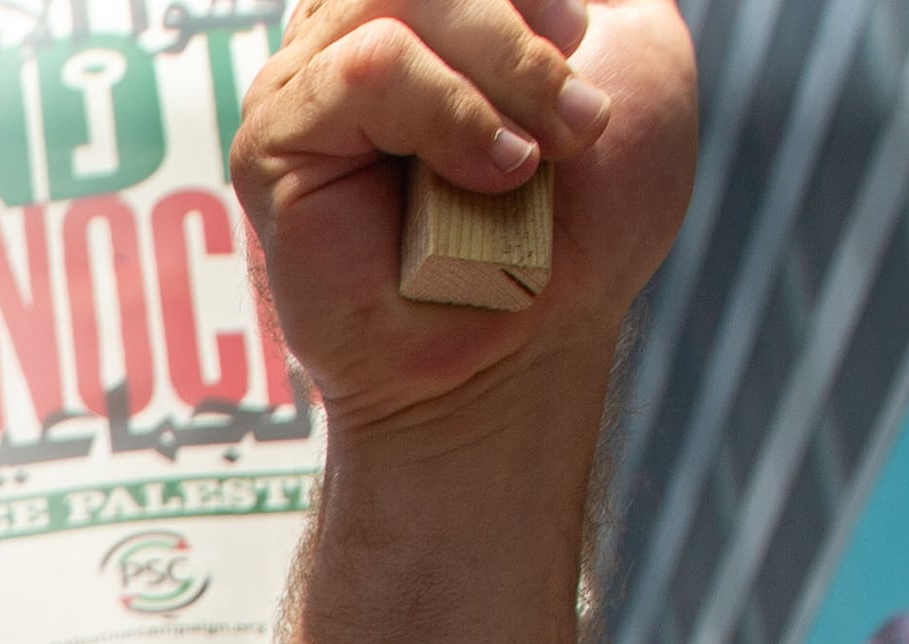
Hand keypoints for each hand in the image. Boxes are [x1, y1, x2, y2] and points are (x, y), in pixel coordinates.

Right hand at [236, 0, 696, 440]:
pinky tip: (491, 177)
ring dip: (500, 73)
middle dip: (525, 35)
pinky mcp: (274, 141)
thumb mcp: (634, 58)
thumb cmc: (583, 223)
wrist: (535, 344)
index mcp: (431, 4)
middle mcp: (358, 26)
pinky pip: (365, 71)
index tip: (580, 55)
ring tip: (532, 163)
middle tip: (580, 127)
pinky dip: (448, 116)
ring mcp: (309, 80)